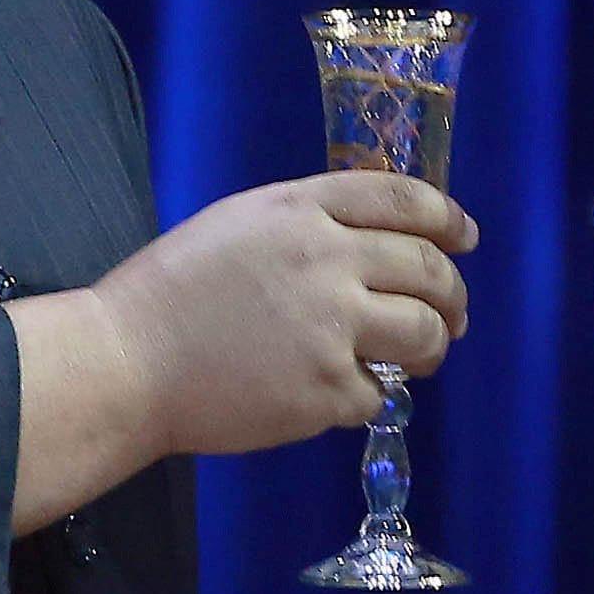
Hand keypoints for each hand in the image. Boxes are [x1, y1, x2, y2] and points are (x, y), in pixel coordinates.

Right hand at [95, 171, 476, 451]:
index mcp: (301, 211)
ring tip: (423, 357)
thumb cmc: (171, 292)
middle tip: (453, 314)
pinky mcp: (326, 388)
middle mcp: (327, 259)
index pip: (402, 199)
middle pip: (428, 268)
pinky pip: (378, 391)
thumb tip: (373, 241)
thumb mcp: (239, 224)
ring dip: (435, 346)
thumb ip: (306, 222)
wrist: (128, 363)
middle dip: (453, 294)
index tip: (465, 237)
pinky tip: (340, 392)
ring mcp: (331, 326)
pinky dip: (367, 394)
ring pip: (424, 333)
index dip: (446, 217)